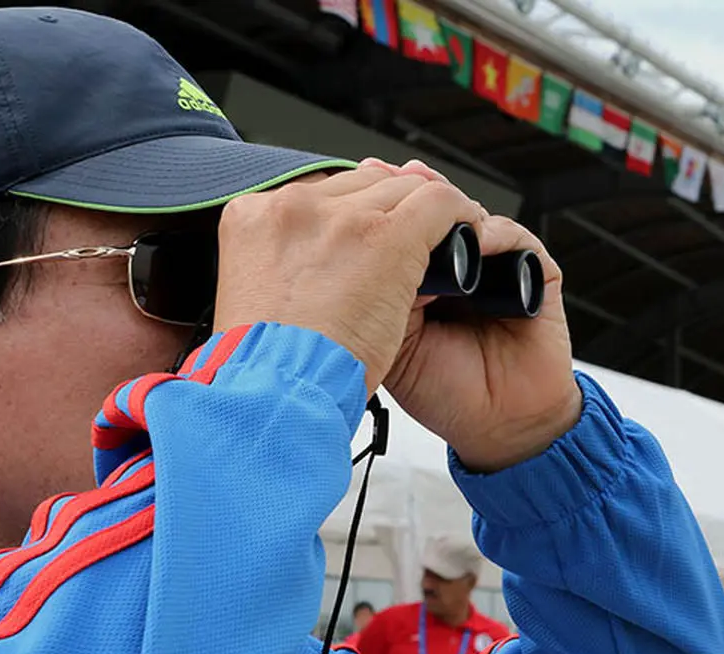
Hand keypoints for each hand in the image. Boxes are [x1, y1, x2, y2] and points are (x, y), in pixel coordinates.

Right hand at [213, 165, 483, 395]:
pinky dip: (461, 216)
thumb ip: (282, 273)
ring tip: (448, 244)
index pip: (320, 195)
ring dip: (428, 214)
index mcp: (251, 218)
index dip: (354, 214)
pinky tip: (472, 238)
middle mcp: (294, 206)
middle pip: (364, 184)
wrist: (275, 399)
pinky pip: (440, 203)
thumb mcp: (254, 306)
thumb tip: (315, 267)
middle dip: (393, 209)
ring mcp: (342, 219)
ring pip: (404, 188)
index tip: (371, 236)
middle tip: (415, 243)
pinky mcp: (389, 238)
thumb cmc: (263, 370)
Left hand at [367, 160, 580, 472]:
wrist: (496, 424)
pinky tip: (475, 244)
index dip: (381, 202)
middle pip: (432, 206)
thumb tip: (355, 245)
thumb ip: (375, 293)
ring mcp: (494, 267)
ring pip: (471, 215)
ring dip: (450, 210)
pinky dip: (495, 235)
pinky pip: (516, 239)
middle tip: (394, 184)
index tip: (361, 185)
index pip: (397, 222)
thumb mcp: (389, 340)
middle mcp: (455, 266)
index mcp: (415, 276)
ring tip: (430, 217)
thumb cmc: (442, 390)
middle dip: (413, 193)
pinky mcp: (535, 276)